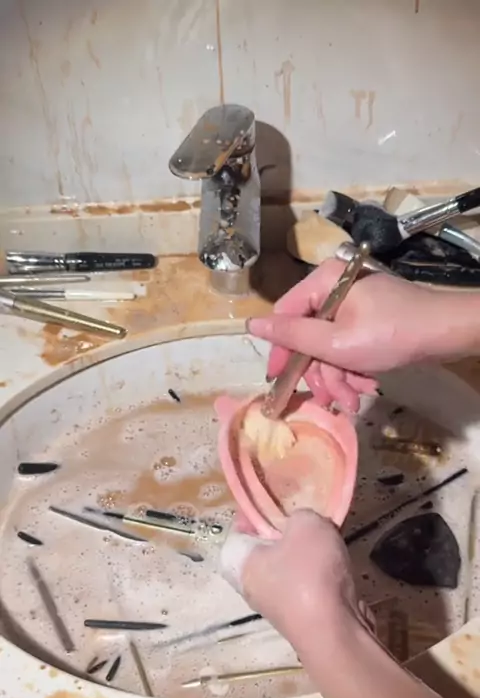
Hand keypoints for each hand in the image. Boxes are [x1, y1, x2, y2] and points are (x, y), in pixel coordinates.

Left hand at [221, 509, 370, 650]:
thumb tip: (299, 524)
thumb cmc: (310, 573)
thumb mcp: (306, 524)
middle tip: (305, 520)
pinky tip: (335, 566)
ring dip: (305, 554)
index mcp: (237, 561)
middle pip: (263, 548)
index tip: (280, 500)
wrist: (335, 631)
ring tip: (325, 539)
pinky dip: (318, 574)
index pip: (238, 526)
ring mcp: (274, 604)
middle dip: (284, 532)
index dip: (257, 509)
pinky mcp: (299, 617)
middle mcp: (249, 584)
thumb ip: (299, 515)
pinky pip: (305, 585)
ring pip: (286, 567)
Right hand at [247, 258, 451, 412]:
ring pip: (329, 346)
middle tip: (330, 401)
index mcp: (324, 282)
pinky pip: (348, 345)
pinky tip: (364, 387)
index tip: (278, 381)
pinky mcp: (370, 319)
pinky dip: (353, 369)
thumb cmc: (392, 334)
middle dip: (320, 373)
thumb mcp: (337, 342)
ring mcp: (354, 304)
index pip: (285, 315)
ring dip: (338, 378)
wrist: (448, 332)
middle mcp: (335, 287)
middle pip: (309, 335)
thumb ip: (293, 336)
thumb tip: (250, 325)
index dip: (280, 351)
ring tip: (352, 403)